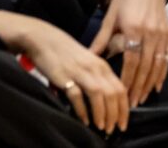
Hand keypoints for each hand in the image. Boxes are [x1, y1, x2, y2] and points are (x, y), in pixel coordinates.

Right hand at [3, 12, 128, 133]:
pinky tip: (84, 120)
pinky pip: (77, 96)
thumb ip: (98, 76)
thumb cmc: (65, 52)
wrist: (43, 39)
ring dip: (102, 114)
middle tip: (113, 129)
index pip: (121, 89)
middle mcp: (94, 68)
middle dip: (116, 115)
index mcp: (102, 65)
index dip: (124, 109)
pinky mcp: (65, 76)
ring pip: (99, 95)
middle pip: (113, 94)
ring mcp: (80, 72)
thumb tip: (107, 99)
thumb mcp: (88, 62)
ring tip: (102, 127)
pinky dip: (82, 110)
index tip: (123, 123)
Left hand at [89, 0, 167, 106]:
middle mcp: (150, 33)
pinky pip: (167, 57)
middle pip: (145, 66)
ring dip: (150, 83)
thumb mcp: (110, 17)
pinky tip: (157, 85)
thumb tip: (87, 58)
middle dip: (139, 87)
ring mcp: (162, 34)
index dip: (127, 79)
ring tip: (143, 98)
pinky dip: (162, 73)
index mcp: (133, 29)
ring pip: (158, 64)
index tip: (122, 93)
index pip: (131, 61)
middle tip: (132, 103)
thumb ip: (101, 40)